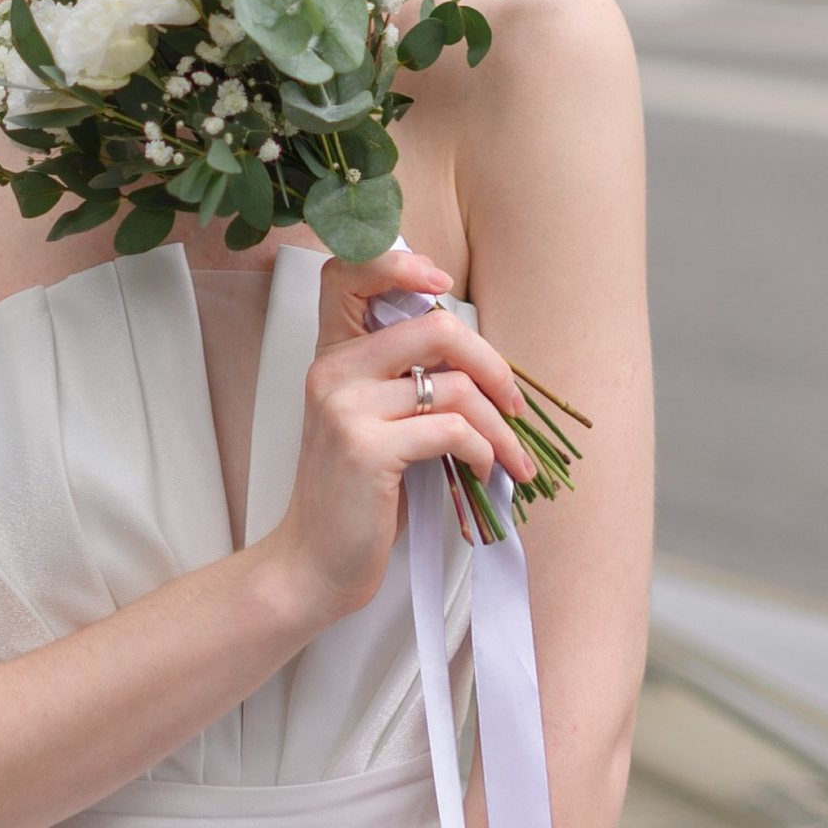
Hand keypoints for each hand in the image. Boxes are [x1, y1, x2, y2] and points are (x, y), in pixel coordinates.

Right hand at [260, 246, 527, 631]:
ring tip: (512, 456)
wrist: (314, 564)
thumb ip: (403, 377)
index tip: (443, 285)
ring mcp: (346, 409)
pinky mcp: (367, 450)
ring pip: (455, 385)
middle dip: (492, 365)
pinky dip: (484, 451)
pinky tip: (485, 471)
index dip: (399, 263)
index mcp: (331, 355)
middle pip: (435, 327)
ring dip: (500, 425)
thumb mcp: (370, 421)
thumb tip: (478, 356)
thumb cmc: (354, 494)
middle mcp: (333, 372)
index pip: (348, 273)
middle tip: (514, 403)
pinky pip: (452, 430)